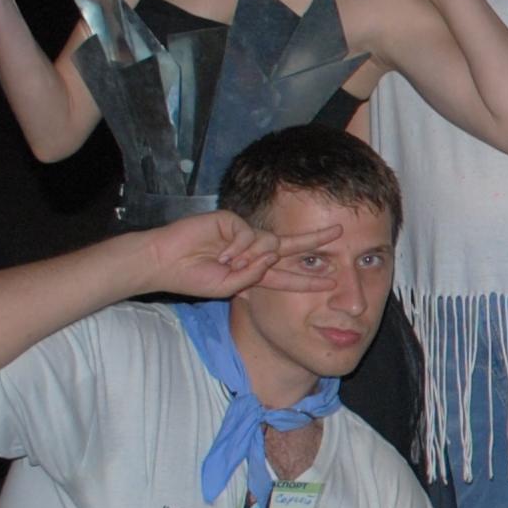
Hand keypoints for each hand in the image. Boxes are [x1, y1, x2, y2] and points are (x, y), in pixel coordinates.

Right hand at [142, 208, 336, 299]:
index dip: (309, 279)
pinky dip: (239, 247)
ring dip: (252, 259)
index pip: (287, 276)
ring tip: (228, 263)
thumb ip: (254, 276)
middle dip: (316, 240)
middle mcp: (252, 251)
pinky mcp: (233, 220)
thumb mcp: (230, 287)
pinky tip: (222, 252)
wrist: (167, 261)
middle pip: (290, 246)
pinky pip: (250, 234)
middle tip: (340, 232)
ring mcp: (243, 234)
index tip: (332, 279)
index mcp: (253, 271)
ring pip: (268, 244)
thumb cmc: (195, 278)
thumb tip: (273, 256)